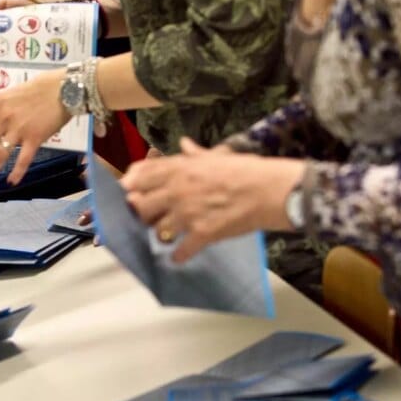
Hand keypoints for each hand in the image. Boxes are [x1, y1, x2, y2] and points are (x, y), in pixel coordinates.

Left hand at [0, 68, 69, 184]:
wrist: (65, 88)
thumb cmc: (40, 88)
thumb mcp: (13, 93)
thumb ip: (0, 108)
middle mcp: (4, 117)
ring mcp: (19, 128)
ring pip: (0, 154)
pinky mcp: (35, 138)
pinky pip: (23, 159)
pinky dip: (17, 172)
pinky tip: (11, 182)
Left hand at [119, 137, 305, 262]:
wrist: (271, 190)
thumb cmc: (246, 171)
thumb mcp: (217, 156)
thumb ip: (194, 153)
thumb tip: (183, 143)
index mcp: (180, 168)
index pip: (140, 176)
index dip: (130, 186)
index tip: (130, 194)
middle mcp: (178, 189)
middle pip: (140, 206)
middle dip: (142, 214)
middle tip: (150, 218)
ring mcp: (188, 212)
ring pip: (157, 230)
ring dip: (161, 235)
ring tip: (169, 236)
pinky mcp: (201, 233)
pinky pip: (179, 251)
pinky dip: (178, 256)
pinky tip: (179, 256)